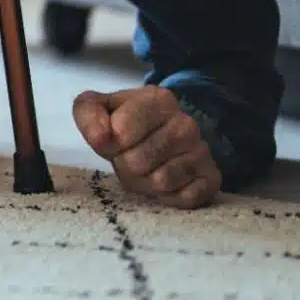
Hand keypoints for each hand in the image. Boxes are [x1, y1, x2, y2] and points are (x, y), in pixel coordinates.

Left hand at [73, 87, 223, 209]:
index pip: (120, 134)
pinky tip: (166, 182)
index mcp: (159, 99)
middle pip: (136, 163)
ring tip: (146, 169)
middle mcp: (186, 124)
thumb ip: (88, 114)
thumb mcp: (97, 108)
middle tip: (129, 158)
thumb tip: (101, 138)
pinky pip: (183, 199)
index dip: (108, 144)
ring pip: (160, 182)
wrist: (162, 135)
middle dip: (124, 166)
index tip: (113, 140)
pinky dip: (167, 197)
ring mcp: (203, 152)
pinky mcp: (212, 179)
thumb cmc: (124, 122)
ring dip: (144, 183)